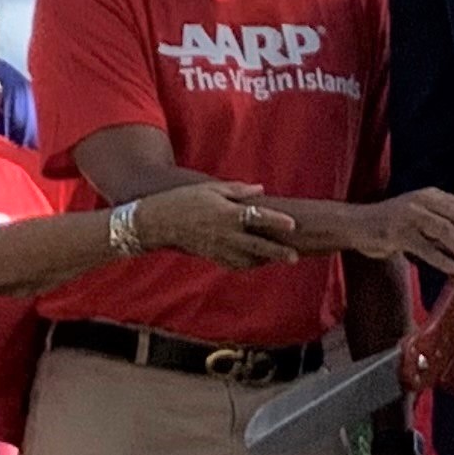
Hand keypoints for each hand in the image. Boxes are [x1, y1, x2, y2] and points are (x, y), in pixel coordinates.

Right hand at [140, 180, 301, 269]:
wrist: (158, 223)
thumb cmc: (184, 200)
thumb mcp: (210, 189)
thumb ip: (238, 191)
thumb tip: (261, 190)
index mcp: (227, 214)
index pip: (257, 218)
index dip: (276, 221)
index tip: (293, 224)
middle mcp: (225, 235)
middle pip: (257, 247)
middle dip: (278, 253)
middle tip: (295, 257)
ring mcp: (219, 249)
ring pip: (247, 260)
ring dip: (264, 261)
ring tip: (280, 259)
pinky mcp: (212, 257)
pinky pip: (234, 264)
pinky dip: (248, 264)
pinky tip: (258, 261)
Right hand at [346, 187, 453, 276]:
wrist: (357, 224)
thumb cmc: (394, 225)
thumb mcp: (422, 217)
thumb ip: (444, 224)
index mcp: (433, 195)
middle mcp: (423, 200)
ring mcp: (410, 215)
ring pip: (446, 230)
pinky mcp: (398, 233)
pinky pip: (426, 248)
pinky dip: (443, 260)